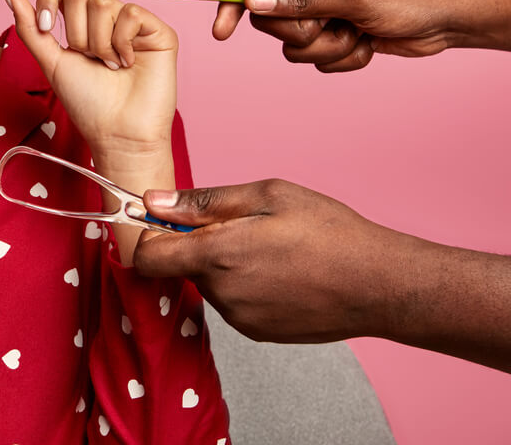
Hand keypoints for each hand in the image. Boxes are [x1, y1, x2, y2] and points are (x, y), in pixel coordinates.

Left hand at [4, 0, 177, 159]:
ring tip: (110, 66)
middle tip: (89, 60)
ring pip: (102, 3)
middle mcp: (108, 17)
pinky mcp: (158, 29)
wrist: (116, 131)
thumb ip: (30, 26)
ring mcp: (133, 22)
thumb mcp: (50, 60)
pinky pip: (130, 13)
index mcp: (81, 20)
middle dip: (75, 34)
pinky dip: (122, 42)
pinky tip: (128, 62)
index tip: (47, 27)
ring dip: (98, 43)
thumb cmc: (86, 101)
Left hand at [132, 179, 409, 342]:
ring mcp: (239, 318)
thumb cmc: (330, 233)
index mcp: (217, 255)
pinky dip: (244, 285)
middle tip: (243, 225)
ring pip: (209, 283)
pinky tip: (280, 272)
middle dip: (198, 244)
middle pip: (181, 266)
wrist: (381, 285)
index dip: (150, 236)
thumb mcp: (266, 196)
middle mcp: (221, 293)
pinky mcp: (258, 333)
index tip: (168, 220)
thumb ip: (203, 201)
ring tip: (270, 248)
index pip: (147, 258)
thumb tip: (154, 201)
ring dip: (224, 264)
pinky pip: (233, 302)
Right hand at [211, 0, 469, 71]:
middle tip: (332, 25)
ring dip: (324, 48)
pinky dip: (341, 58)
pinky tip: (368, 45)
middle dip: (300, 31)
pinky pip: (315, 58)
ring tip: (357, 35)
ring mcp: (325, 9)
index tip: (223, 30)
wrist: (453, 19)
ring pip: (292, 43)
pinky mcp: (336, 33)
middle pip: (270, 16)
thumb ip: (300, 0)